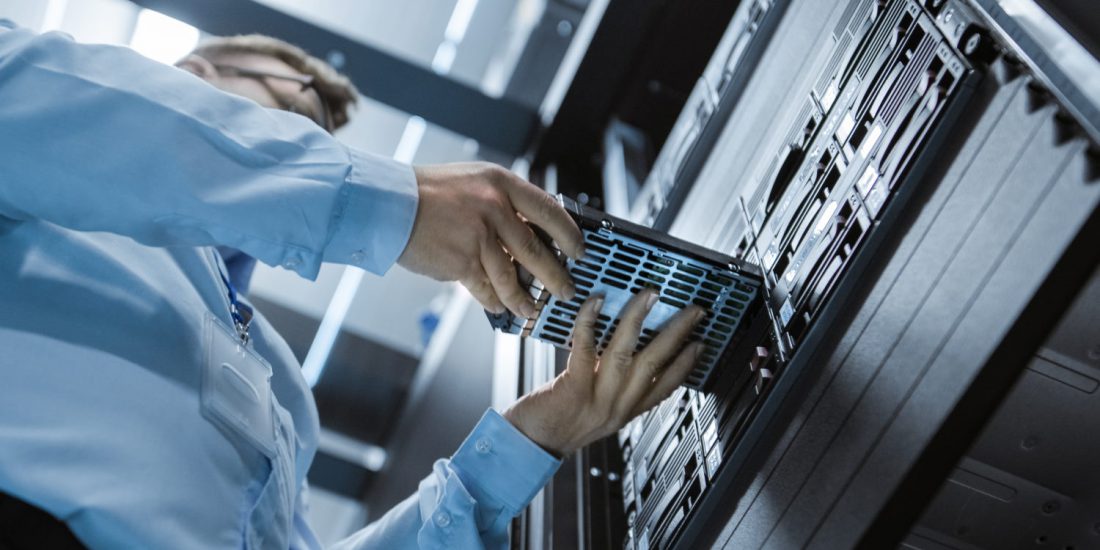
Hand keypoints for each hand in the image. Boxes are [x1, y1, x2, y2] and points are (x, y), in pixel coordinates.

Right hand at [398, 162, 585, 317]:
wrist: (388, 203)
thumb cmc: (427, 191)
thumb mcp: (473, 181)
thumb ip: (501, 202)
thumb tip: (528, 230)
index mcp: (501, 184)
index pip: (548, 210)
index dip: (569, 234)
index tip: (579, 250)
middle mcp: (495, 208)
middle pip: (536, 250)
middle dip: (556, 276)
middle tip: (566, 290)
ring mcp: (479, 236)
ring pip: (512, 276)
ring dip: (523, 298)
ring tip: (531, 308)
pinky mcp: (461, 261)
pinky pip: (485, 288)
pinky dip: (494, 300)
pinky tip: (499, 306)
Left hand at [503, 291, 704, 455]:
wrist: (527, 446)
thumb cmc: (556, 424)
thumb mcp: (596, 413)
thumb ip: (613, 389)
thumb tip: (625, 353)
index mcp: (625, 412)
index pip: (665, 388)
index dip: (686, 365)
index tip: (700, 344)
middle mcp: (616, 407)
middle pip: (654, 364)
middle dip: (677, 334)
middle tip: (692, 311)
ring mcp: (597, 399)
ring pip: (625, 353)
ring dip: (639, 320)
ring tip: (651, 296)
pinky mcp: (573, 389)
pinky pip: (586, 349)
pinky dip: (590, 323)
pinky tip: (596, 302)